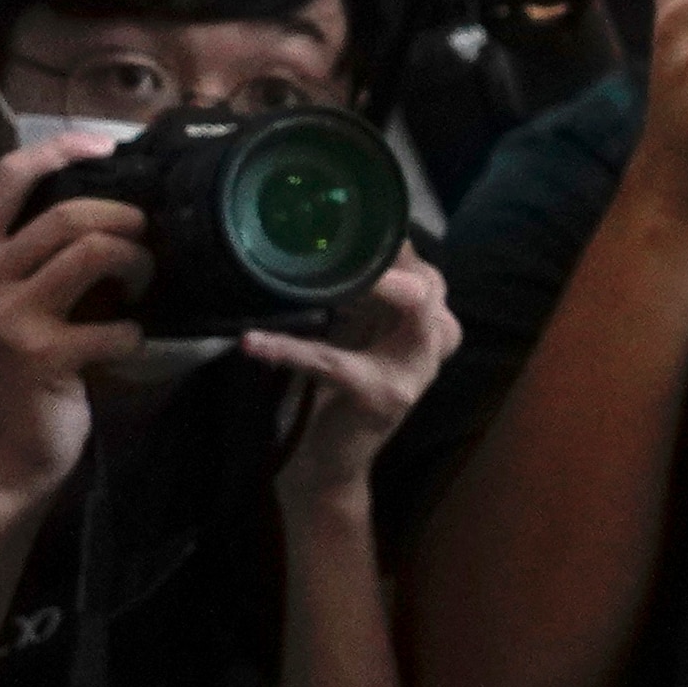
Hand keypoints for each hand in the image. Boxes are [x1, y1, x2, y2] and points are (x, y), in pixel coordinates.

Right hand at [0, 131, 149, 514]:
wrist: (2, 452)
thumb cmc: (14, 367)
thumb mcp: (0, 297)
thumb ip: (28, 248)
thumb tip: (102, 187)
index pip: (9, 174)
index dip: (64, 148)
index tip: (110, 145)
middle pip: (69, 212)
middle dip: (126, 219)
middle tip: (146, 240)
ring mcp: (3, 317)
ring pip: (94, 250)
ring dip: (137, 263)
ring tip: (142, 283)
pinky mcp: (39, 355)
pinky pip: (116, 323)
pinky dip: (136, 332)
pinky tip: (127, 343)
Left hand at [248, 253, 459, 518]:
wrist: (328, 466)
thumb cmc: (337, 396)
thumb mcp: (355, 339)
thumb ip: (359, 299)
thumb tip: (331, 241)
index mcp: (426, 333)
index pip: (427, 277)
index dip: (399, 249)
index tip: (361, 220)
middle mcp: (429, 351)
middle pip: (433, 288)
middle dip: (400, 262)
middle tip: (353, 242)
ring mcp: (411, 375)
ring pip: (411, 312)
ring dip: (371, 287)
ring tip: (325, 274)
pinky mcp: (377, 397)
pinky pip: (332, 360)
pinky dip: (289, 349)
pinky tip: (254, 343)